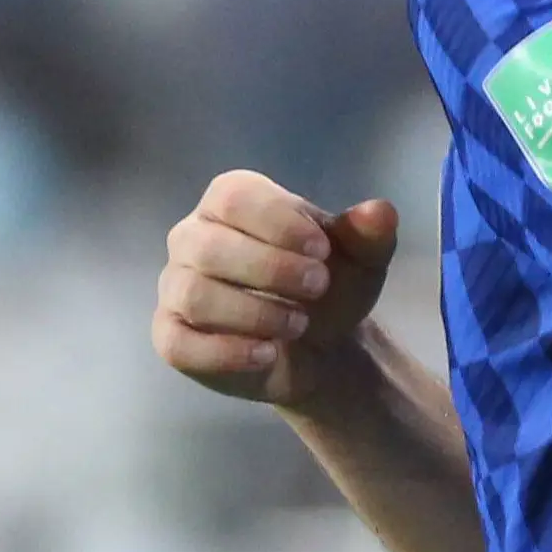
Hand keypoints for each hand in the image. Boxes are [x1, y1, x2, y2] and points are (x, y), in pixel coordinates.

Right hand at [151, 169, 398, 412]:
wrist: (321, 345)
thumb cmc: (328, 283)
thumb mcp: (362, 258)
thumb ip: (370, 233)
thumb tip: (380, 212)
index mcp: (231, 201)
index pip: (234, 197)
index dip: (278, 223)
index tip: (322, 250)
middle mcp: (192, 237)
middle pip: (210, 246)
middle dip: (271, 269)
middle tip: (318, 287)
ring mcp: (176, 287)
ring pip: (194, 295)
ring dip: (254, 312)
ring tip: (299, 324)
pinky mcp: (171, 335)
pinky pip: (178, 343)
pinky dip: (226, 351)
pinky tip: (267, 353)